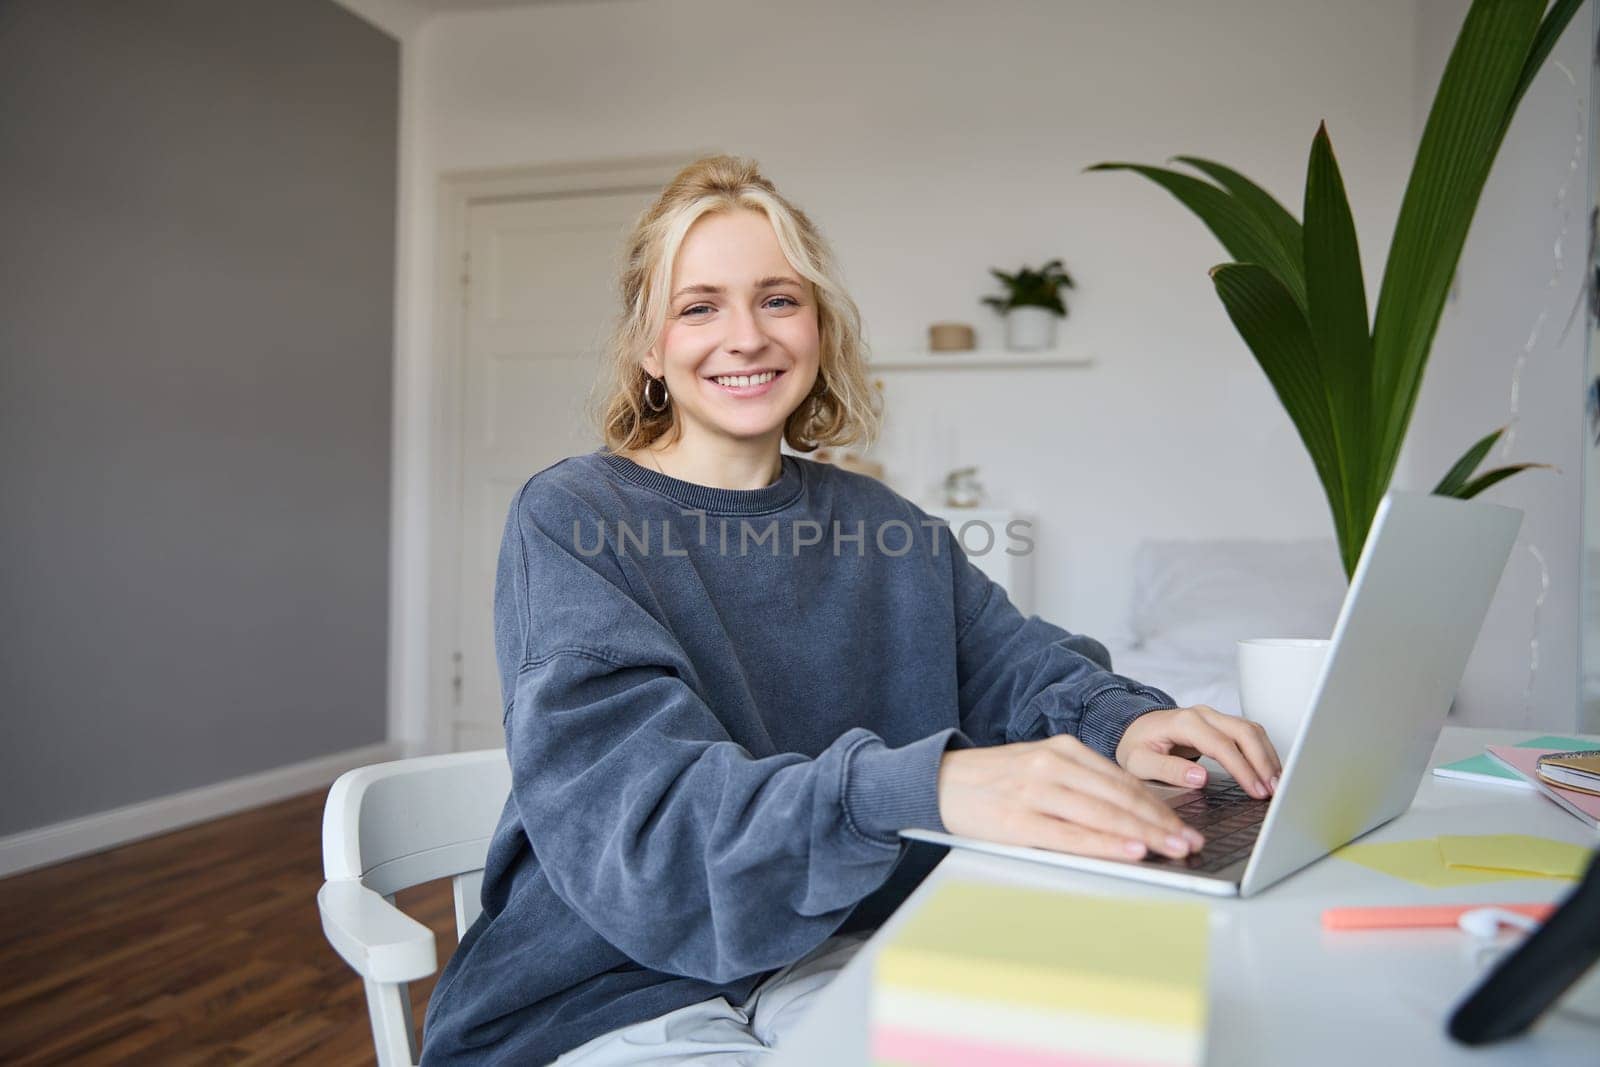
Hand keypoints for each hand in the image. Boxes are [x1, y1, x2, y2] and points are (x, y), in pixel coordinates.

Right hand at [937, 735, 1207, 861]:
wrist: (936, 782)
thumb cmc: (991, 783)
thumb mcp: (1039, 769)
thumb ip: (1079, 784)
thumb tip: (1130, 814)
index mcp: (1061, 750)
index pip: (1123, 780)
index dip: (1159, 805)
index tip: (1186, 826)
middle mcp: (1051, 765)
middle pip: (1120, 796)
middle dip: (1162, 822)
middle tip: (1191, 842)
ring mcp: (1034, 791)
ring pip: (1103, 814)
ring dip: (1145, 834)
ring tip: (1173, 850)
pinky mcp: (1016, 819)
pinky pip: (1070, 835)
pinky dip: (1105, 843)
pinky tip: (1130, 850)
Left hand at [1114, 705, 1282, 798]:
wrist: (1133, 728)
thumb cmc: (1136, 746)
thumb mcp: (1140, 763)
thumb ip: (1168, 770)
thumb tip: (1200, 777)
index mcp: (1184, 723)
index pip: (1222, 745)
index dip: (1243, 768)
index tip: (1256, 790)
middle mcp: (1203, 715)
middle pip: (1245, 732)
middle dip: (1263, 762)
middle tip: (1274, 790)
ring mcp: (1214, 717)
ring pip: (1252, 730)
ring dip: (1268, 757)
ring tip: (1277, 785)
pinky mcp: (1220, 724)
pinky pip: (1249, 733)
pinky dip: (1263, 751)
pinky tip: (1270, 771)